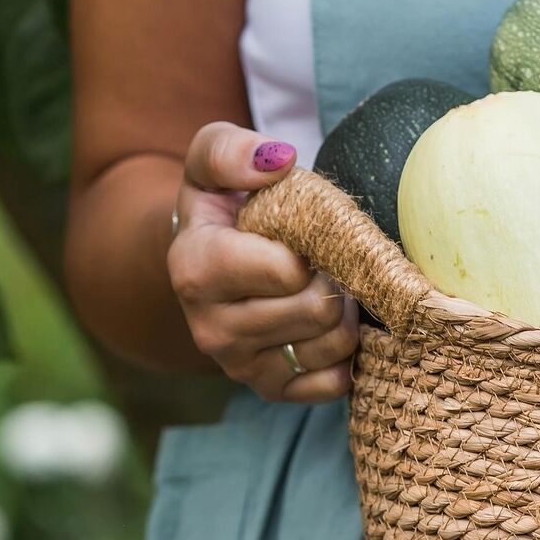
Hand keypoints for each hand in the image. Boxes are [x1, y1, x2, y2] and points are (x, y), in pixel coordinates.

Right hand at [169, 122, 357, 401]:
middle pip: (315, 309)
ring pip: (330, 345)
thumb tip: (278, 160)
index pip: (286, 270)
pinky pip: (330, 383)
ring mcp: (238, 364)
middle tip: (325, 259)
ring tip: (326, 286)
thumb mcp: (212, 158)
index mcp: (195, 268)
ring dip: (344, 312)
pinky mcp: (267, 388)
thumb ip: (232, 150)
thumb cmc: (221, 201)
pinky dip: (343, 354)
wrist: (207, 256)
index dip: (315, 246)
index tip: (308, 232)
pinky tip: (327, 324)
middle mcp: (210, 327)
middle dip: (335, 278)